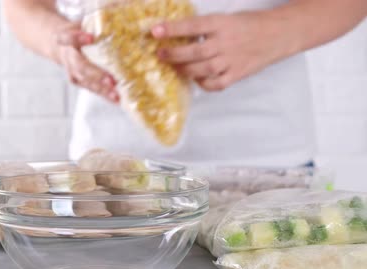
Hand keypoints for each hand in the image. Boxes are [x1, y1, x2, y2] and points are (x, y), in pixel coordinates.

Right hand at [54, 23, 118, 102]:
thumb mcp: (79, 22)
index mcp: (64, 37)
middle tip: (111, 80)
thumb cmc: (74, 30)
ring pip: (86, 81)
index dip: (78, 37)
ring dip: (102, 89)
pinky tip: (118, 99)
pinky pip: (92, 88)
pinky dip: (104, 95)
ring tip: (117, 95)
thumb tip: (118, 10)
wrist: (56, 44)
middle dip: (96, 74)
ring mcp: (72, 71)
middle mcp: (67, 56)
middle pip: (80, 67)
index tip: (90, 37)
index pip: (67, 37)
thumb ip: (94, 22)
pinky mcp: (78, 80)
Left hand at [151, 12, 289, 90]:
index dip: (173, 29)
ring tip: (174, 67)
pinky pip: (217, 83)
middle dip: (174, 54)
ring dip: (184, 69)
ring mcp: (232, 60)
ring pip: (203, 69)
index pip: (193, 26)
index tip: (155, 31)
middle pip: (195, 51)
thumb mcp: (227, 18)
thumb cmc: (249, 24)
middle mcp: (226, 42)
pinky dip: (203, 83)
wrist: (280, 34)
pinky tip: (196, 78)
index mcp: (222, 24)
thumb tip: (177, 34)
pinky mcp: (238, 73)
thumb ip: (206, 28)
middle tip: (160, 54)